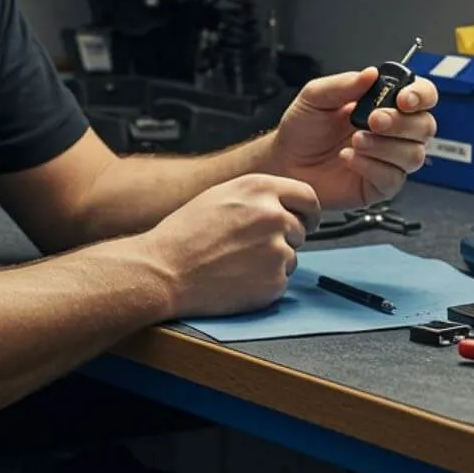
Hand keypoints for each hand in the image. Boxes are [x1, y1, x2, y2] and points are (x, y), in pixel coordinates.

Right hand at [140, 174, 320, 318]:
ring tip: (236, 263)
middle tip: (251, 248)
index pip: (308, 196)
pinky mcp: (275, 281)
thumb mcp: (221, 195)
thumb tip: (283, 204)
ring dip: (272, 262)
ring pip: (291, 257)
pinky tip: (237, 279)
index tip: (307, 221)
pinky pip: (281, 282)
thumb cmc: (185, 235)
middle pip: (300, 229)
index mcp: (260, 188)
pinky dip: (264, 284)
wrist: (165, 271)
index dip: (308, 212)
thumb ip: (257, 196)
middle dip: (283, 239)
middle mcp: (274, 215)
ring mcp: (277, 249)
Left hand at [269, 68, 438, 210]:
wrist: (285, 161)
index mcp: (384, 103)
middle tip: (373, 120)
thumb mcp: (316, 96)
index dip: (421, 95)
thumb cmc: (302, 129)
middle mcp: (393, 131)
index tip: (404, 99)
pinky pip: (394, 178)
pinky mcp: (380, 185)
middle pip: (425, 126)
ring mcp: (389, 159)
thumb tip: (371, 73)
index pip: (422, 95)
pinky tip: (350, 159)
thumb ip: (344, 84)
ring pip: (414, 155)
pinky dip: (372, 167)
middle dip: (401, 123)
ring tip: (356, 141)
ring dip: (385, 146)